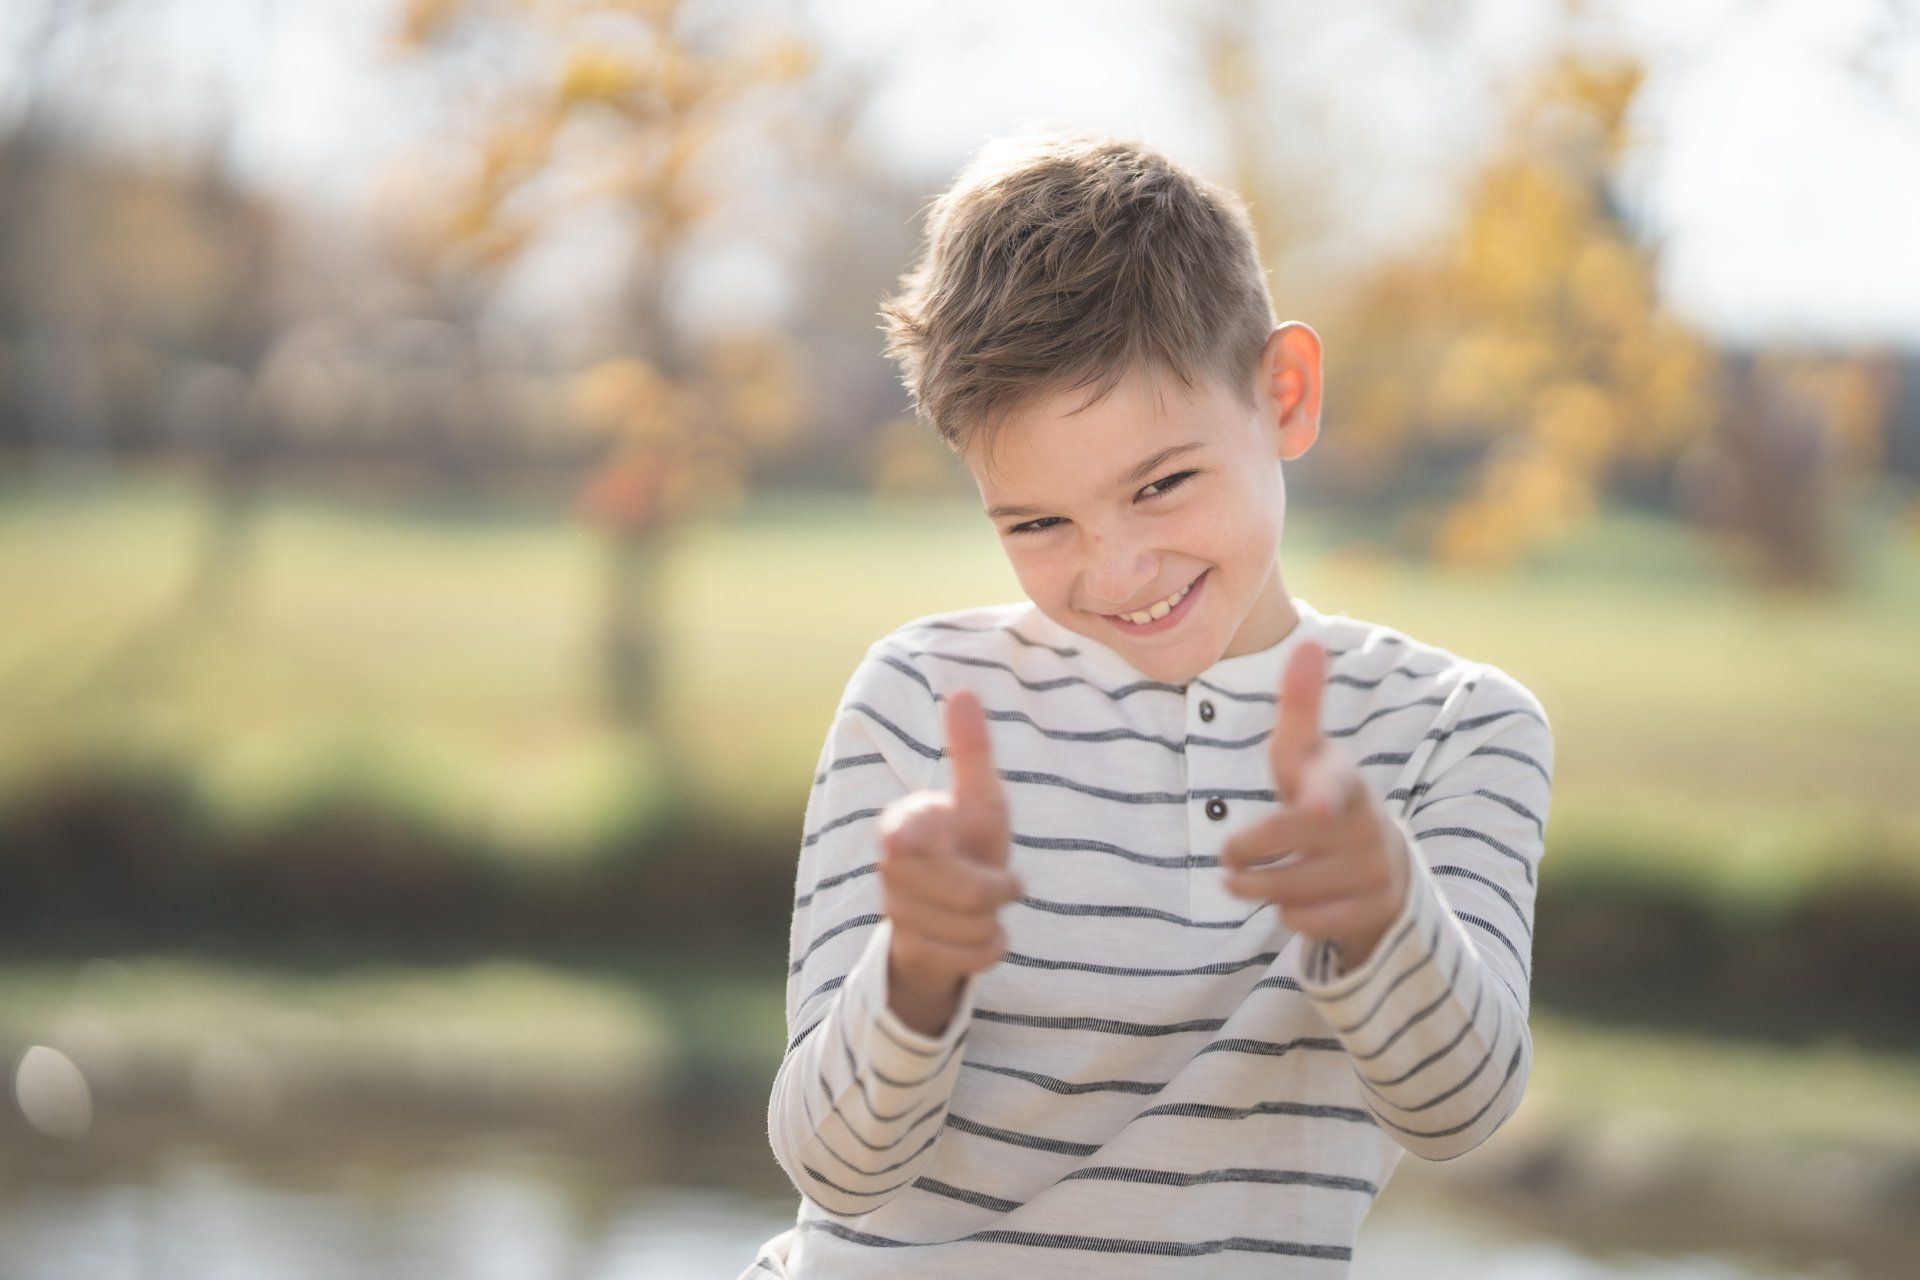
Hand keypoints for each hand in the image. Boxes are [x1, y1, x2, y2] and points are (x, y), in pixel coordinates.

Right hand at [877, 688, 1023, 991]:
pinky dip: (989, 948)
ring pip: (969, 926)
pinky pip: (970, 957)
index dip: (910, 839)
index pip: (906, 834)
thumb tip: (964, 691)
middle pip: (961, 890)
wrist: (948, 914)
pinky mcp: (911, 952)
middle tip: (1002, 882)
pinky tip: (980, 935)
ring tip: (985, 908)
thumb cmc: (967, 845)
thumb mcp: (979, 800)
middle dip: (996, 890)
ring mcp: (898, 911)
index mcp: (906, 823)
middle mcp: (893, 868)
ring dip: (994, 920)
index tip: (907, 839)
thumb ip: (971, 752)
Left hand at [1221, 638, 1410, 969]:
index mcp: (1345, 782)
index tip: (1313, 809)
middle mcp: (1367, 826)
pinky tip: (1292, 903)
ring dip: (1258, 889)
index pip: (1333, 789)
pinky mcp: (1374, 912)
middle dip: (1247, 852)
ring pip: (1294, 889)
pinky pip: (1311, 923)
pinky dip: (1291, 917)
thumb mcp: (1309, 756)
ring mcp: (1375, 870)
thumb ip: (1301, 706)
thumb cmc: (1324, 798)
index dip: (1321, 798)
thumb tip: (1308, 642)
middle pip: (1290, 844)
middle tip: (1226, 858)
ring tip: (1245, 882)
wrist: (1383, 865)